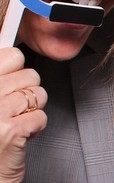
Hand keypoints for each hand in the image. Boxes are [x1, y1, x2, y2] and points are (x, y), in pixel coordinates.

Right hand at [0, 47, 45, 182]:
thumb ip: (0, 79)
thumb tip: (13, 48)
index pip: (9, 55)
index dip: (16, 65)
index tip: (13, 74)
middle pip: (29, 74)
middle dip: (28, 90)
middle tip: (16, 106)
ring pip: (38, 94)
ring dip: (33, 108)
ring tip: (17, 119)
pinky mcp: (12, 131)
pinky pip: (41, 116)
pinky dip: (36, 126)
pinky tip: (21, 134)